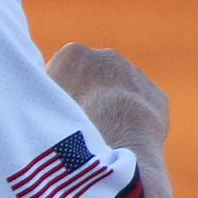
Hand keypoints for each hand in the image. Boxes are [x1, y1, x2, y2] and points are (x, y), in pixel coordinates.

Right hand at [46, 43, 169, 161]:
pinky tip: (128, 140)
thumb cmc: (70, 127)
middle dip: (91, 97)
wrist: (115, 144)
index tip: (62, 116)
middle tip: (85, 126)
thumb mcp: (41, 107)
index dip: (61, 97)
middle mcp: (106, 56)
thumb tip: (44, 100)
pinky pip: (143, 108)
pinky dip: (137, 122)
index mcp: (73, 54)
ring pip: (121, 92)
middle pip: (94, 78)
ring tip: (107, 137)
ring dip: (115, 109)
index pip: (63, 73)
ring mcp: (136, 74)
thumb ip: (45, 96)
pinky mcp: (156, 96)